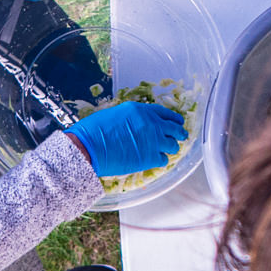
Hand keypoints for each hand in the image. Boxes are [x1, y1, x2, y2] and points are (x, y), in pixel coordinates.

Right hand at [68, 101, 187, 177]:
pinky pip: (164, 159)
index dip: (172, 118)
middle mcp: (151, 123)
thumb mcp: (115, 114)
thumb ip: (132, 119)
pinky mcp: (151, 157)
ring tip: (168, 150)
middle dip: (179, 132)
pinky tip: (156, 160)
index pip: (164, 113)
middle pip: (174, 128)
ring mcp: (153, 141)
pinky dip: (161, 160)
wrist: (89, 147)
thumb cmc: (94, 131)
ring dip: (171, 147)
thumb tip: (138, 125)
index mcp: (141, 110)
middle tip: (181, 136)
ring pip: (173, 145)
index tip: (176, 121)